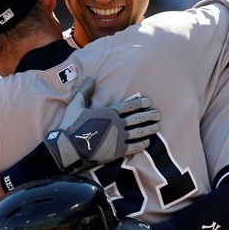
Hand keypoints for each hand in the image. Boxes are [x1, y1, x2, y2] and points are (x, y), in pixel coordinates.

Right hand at [44, 78, 160, 173]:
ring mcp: (118, 137)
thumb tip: (90, 79)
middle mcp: (117, 123)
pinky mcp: (118, 150)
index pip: (129, 105)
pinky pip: (134, 147)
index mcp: (109, 112)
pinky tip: (147, 142)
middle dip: (149, 115)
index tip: (148, 102)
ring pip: (139, 132)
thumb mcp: (76, 104)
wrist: (69, 147)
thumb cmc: (71, 125)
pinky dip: (142, 144)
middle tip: (158, 114)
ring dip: (149, 129)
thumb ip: (85, 91)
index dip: (140, 103)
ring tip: (156, 127)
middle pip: (137, 118)